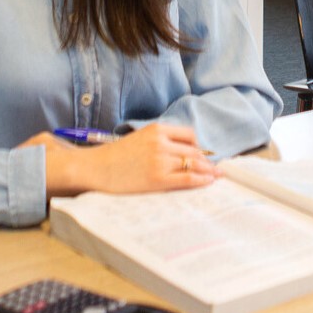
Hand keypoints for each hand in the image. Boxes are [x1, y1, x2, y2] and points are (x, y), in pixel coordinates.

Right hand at [21, 123, 218, 198]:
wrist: (95, 168)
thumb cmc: (116, 156)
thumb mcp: (139, 138)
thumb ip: (160, 141)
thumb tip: (182, 151)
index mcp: (156, 129)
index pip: (188, 134)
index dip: (198, 146)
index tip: (203, 155)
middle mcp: (161, 142)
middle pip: (193, 150)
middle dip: (207, 161)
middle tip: (216, 169)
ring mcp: (160, 160)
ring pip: (193, 164)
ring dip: (208, 171)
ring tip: (216, 176)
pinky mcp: (158, 179)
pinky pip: (187, 178)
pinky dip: (201, 180)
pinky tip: (207, 182)